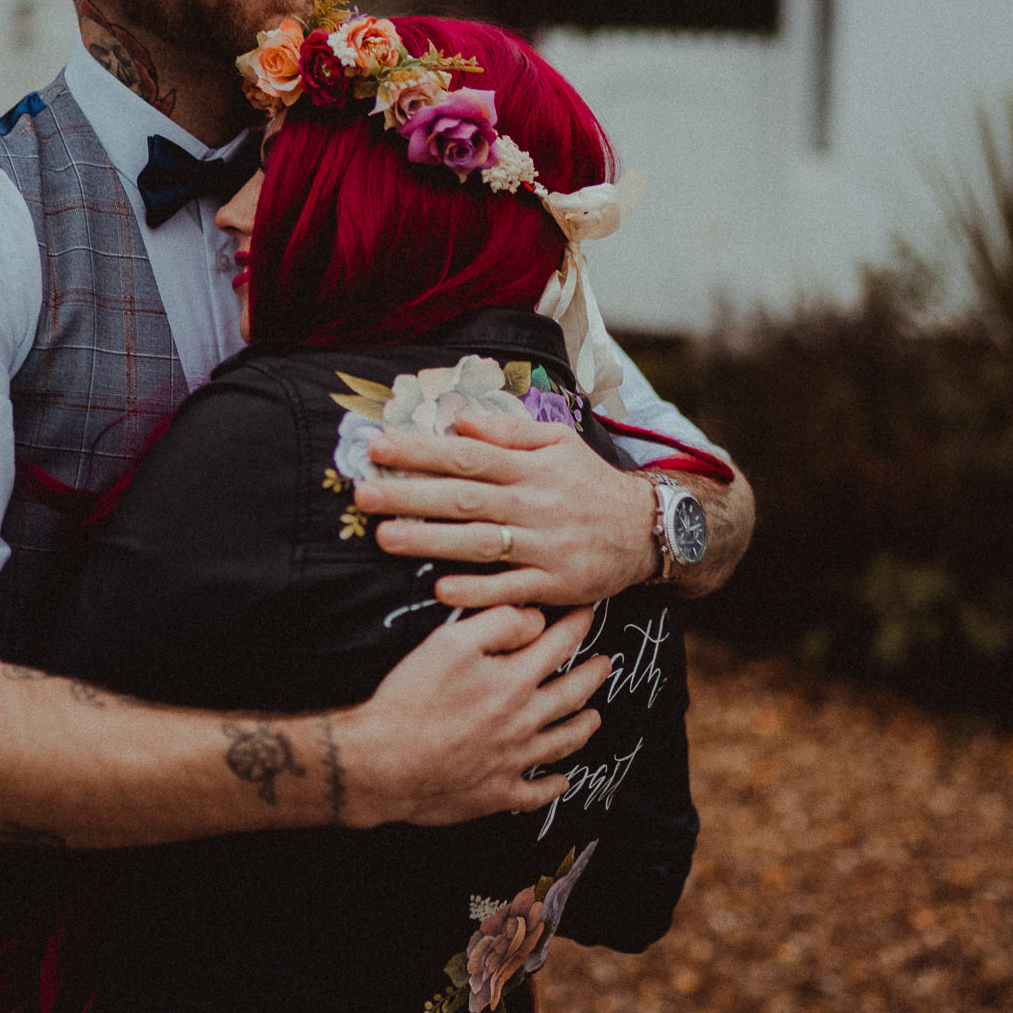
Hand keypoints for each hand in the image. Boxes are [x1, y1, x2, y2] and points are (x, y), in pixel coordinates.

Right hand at [335, 606, 611, 827]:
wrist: (383, 762)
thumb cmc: (412, 699)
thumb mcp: (450, 642)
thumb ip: (497, 624)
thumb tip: (535, 619)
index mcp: (514, 682)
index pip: (558, 646)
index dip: (577, 626)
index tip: (588, 614)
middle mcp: (523, 722)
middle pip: (571, 695)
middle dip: (592, 675)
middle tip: (606, 664)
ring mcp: (513, 761)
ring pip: (562, 743)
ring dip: (582, 727)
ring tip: (594, 717)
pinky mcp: (497, 793)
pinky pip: (536, 793)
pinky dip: (554, 785)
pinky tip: (562, 781)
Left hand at [354, 412, 660, 608]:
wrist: (647, 529)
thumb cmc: (590, 484)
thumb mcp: (558, 444)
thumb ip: (509, 433)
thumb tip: (459, 422)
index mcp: (530, 467)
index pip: (467, 456)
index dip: (421, 451)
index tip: (378, 448)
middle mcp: (533, 504)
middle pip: (465, 498)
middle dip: (411, 495)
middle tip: (364, 494)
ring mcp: (544, 545)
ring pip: (480, 543)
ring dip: (432, 541)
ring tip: (387, 538)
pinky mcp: (555, 582)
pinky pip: (511, 588)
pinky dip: (478, 590)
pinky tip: (442, 589)